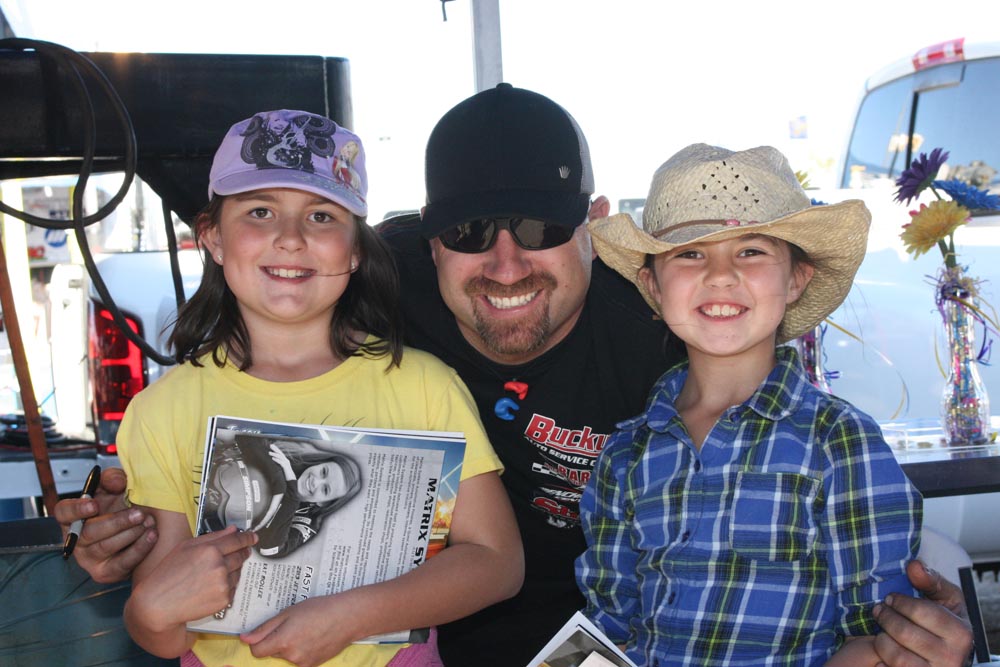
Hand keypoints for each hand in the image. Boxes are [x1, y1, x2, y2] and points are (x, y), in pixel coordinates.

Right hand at [52, 467, 156, 582]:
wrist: (139, 528)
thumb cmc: (121, 506)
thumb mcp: (115, 487)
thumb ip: (113, 479)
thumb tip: (116, 483)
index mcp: (73, 517)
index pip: (63, 513)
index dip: (76, 509)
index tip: (94, 504)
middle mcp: (76, 540)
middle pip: (88, 533)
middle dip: (116, 522)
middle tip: (139, 513)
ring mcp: (88, 559)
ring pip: (105, 547)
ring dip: (130, 534)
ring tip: (149, 522)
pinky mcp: (106, 572)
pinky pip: (121, 564)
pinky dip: (139, 549)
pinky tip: (152, 535)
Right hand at [129, 525, 257, 630]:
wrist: (158, 604)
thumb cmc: (168, 573)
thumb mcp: (186, 547)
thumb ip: (213, 537)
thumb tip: (233, 530)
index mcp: (210, 550)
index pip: (237, 541)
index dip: (247, 538)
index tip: (253, 537)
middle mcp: (219, 566)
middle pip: (241, 556)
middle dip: (242, 553)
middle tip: (240, 552)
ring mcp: (223, 584)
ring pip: (238, 572)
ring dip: (233, 570)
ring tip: (214, 573)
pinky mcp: (224, 600)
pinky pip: (233, 588)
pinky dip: (227, 585)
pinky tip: (211, 586)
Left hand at [241, 593, 363, 666]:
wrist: (347, 617)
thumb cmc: (318, 609)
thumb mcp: (289, 612)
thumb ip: (265, 628)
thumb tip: (245, 639)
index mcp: (283, 641)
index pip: (257, 651)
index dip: (258, 641)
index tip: (265, 632)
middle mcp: (291, 656)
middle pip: (272, 652)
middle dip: (277, 641)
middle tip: (293, 625)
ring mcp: (303, 663)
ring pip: (286, 656)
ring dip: (290, 646)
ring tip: (306, 629)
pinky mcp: (313, 666)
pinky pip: (299, 660)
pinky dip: (302, 650)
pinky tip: (313, 638)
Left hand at [269, 444, 295, 480]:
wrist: (291, 479)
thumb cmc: (286, 474)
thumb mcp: (281, 468)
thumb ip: (278, 463)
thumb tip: (273, 459)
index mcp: (284, 460)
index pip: (280, 453)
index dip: (276, 449)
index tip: (272, 446)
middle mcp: (286, 461)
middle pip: (280, 453)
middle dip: (275, 449)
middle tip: (271, 445)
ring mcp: (286, 464)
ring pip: (280, 457)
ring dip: (275, 454)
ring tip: (269, 452)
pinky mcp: (286, 467)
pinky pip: (281, 462)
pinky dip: (277, 460)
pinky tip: (273, 458)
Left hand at [872, 560, 972, 666]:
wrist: (950, 654)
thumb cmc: (945, 621)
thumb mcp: (947, 599)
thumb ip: (931, 581)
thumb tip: (914, 565)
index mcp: (961, 633)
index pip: (922, 611)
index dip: (901, 602)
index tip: (890, 598)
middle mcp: (951, 657)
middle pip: (905, 633)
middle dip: (886, 617)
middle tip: (879, 610)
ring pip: (896, 656)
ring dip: (882, 639)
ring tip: (882, 630)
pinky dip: (882, 659)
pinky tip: (885, 649)